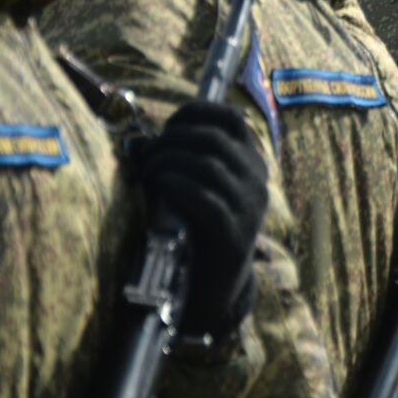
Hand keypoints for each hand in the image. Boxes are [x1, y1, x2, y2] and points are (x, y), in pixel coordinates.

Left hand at [135, 101, 267, 339]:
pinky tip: (160, 186)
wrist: (217, 284)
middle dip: (173, 141)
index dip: (198, 113)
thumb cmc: (200, 228)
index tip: (169, 124)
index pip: (232, 119)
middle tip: (147, 155)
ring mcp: (249, 208)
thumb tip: (141, 142)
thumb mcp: (201, 188)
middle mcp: (257, 180)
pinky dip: (178, 186)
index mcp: (251, 162)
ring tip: (148, 172)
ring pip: (209, 167)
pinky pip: (206, 200)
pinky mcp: (233, 235)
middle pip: (215, 140)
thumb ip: (183, 163)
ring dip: (170, 162)